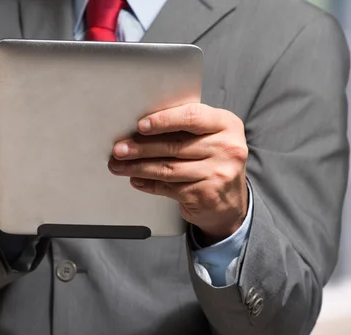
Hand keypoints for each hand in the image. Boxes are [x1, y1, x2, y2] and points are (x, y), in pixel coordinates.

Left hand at [108, 103, 248, 241]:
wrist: (231, 202)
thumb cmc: (214, 162)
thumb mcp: (210, 137)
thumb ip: (185, 128)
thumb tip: (141, 128)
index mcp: (226, 125)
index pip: (192, 116)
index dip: (164, 120)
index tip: (141, 126)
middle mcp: (227, 148)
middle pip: (175, 145)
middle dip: (141, 147)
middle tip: (119, 149)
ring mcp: (218, 173)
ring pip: (168, 169)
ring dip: (138, 167)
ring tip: (119, 165)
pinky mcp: (206, 195)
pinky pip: (169, 188)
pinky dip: (149, 184)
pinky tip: (136, 180)